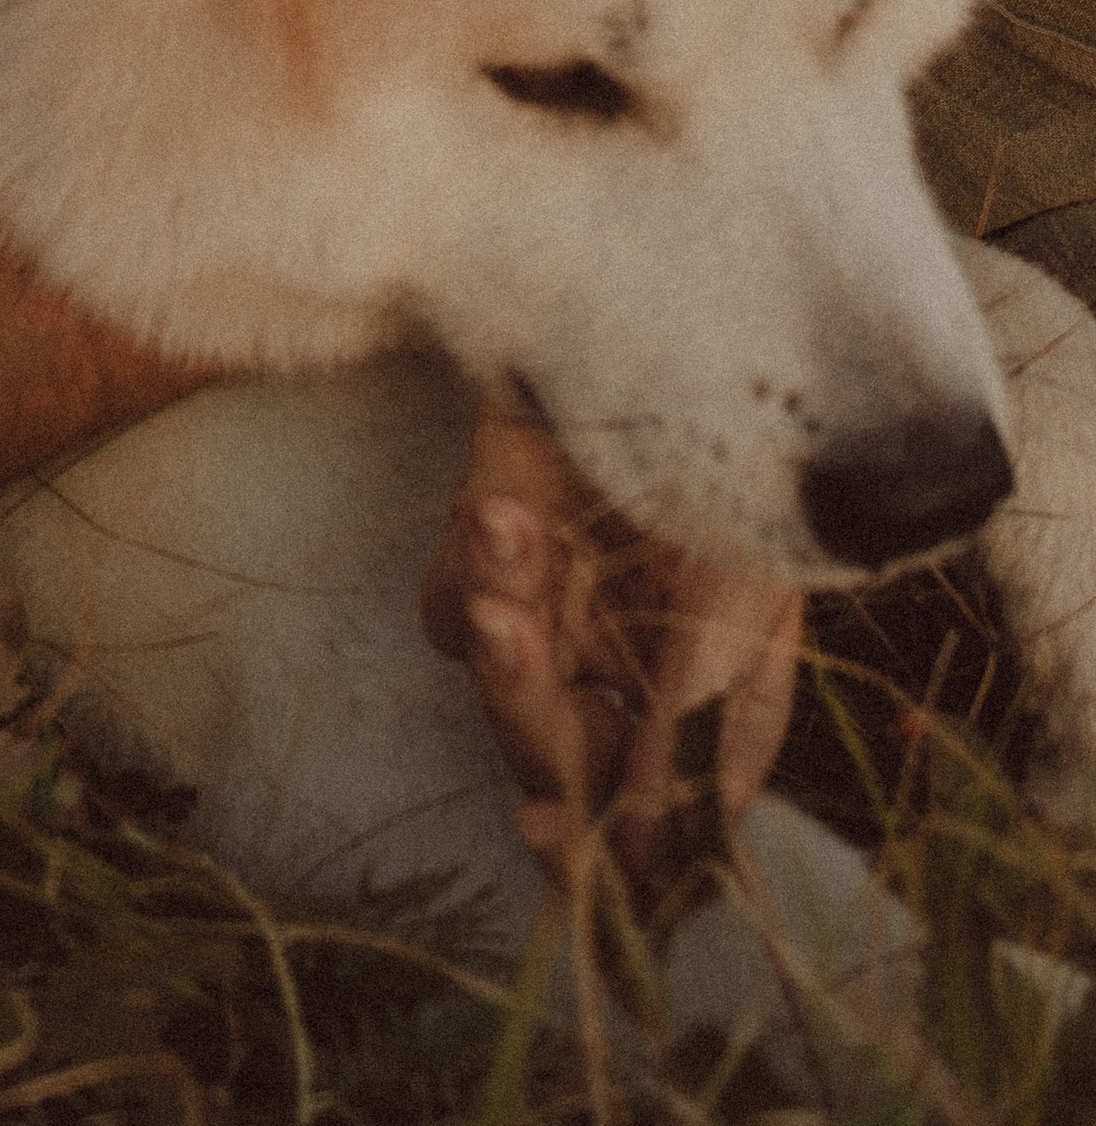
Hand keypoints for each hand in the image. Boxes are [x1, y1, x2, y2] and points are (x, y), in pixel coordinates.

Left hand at [419, 402, 801, 893]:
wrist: (684, 339)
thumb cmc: (744, 468)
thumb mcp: (745, 596)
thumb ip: (702, 711)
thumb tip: (662, 831)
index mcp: (696, 703)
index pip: (642, 819)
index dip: (592, 849)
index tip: (549, 833)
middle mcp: (617, 672)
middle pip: (550, 755)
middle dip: (531, 710)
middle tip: (514, 635)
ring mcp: (552, 614)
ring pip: (494, 678)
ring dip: (499, 629)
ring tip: (511, 534)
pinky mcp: (488, 553)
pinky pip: (443, 604)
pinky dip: (466, 567)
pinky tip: (503, 508)